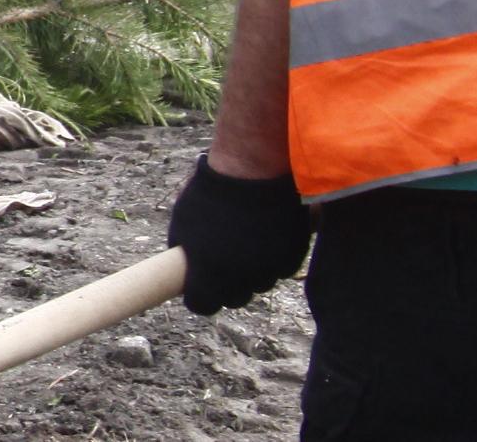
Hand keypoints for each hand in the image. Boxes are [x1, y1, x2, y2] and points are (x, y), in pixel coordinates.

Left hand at [167, 156, 312, 315]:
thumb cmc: (211, 193)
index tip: (197, 288)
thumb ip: (185, 251)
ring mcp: (270, 269)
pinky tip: (264, 237)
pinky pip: (280, 269)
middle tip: (221, 265)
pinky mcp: (293, 256)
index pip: (201, 305)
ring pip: (259, 284)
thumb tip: (183, 267)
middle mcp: (241, 278)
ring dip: (251, 273)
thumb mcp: (183, 222)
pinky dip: (273, 260)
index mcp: (209, 273)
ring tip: (243, 243)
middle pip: (234, 299)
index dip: (198, 297)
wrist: (254, 170)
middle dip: (226, 287)